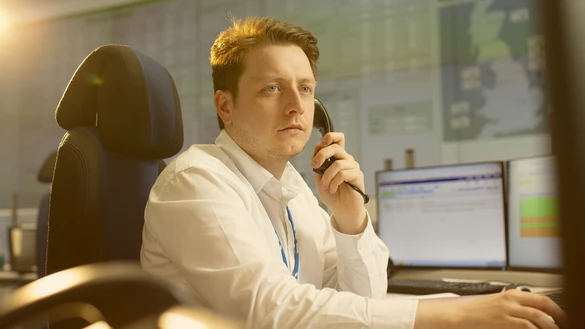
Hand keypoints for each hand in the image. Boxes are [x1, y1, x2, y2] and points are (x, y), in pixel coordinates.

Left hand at [312, 132, 366, 233]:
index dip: (329, 137)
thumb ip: (318, 163)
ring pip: (338, 164)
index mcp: (337, 157)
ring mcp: (353, 166)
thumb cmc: (331, 193)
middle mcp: (346, 159)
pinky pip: (343, 174)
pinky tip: (332, 189)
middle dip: (322, 155)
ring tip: (325, 187)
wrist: (341, 209)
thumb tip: (317, 148)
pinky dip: (334, 182)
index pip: (338, 139)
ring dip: (327, 176)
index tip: (319, 146)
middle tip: (314, 166)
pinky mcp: (358, 175)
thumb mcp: (319, 177)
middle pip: (336, 147)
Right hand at [415, 290, 566, 328]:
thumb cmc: (476, 312)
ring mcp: (507, 310)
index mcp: (511, 294)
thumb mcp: (497, 305)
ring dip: (550, 326)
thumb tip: (533, 315)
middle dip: (558, 316)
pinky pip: (525, 326)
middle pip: (544, 304)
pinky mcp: (503, 321)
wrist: (458, 315)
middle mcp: (511, 300)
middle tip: (564, 325)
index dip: (556, 309)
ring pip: (538, 316)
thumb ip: (514, 307)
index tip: (562, 318)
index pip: (542, 298)